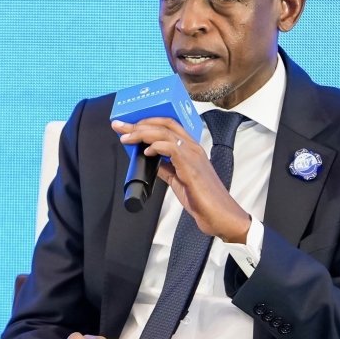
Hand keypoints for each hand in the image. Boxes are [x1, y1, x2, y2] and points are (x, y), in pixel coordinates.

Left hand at [112, 117, 250, 242]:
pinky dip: (156, 146)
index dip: (147, 122)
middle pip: (164, 125)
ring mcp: (193, 156)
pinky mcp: (191, 167)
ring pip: (165, 133)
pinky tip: (146, 152)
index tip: (128, 126)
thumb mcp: (178, 181)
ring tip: (126, 137)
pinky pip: (172, 148)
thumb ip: (166, 168)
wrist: (219, 216)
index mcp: (190, 150)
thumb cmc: (204, 200)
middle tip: (120, 126)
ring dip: (142, 132)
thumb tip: (150, 161)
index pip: (168, 126)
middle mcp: (193, 148)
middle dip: (139, 123)